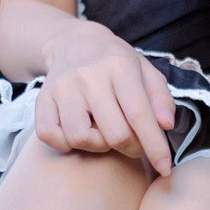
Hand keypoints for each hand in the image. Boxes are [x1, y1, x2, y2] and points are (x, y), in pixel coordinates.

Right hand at [35, 19, 176, 174]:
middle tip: (134, 142)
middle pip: (114, 134)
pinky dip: (65, 143)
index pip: (139, 114)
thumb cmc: (116, 63)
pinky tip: (79, 131)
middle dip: (131, 148)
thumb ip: (160, 98)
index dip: (155, 146)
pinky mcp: (43, 98)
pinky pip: (50, 136)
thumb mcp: (145, 70)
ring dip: (98, 145)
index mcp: (119, 65)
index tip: (165, 168)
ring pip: (80, 138)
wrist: (74, 41)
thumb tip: (166, 125)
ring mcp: (62, 87)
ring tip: (104, 132)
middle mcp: (89, 75)